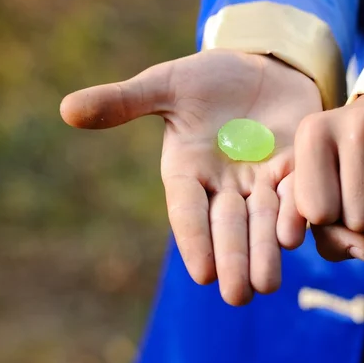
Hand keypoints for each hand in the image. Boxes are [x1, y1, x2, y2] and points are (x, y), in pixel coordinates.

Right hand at [60, 50, 321, 305]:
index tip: (201, 273)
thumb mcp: (167, 84)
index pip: (187, 210)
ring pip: (262, 220)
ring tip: (266, 283)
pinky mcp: (295, 167)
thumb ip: (125, 101)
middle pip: (227, 227)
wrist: (260, 67)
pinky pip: (295, 194)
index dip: (194, 239)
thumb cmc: (208, 77)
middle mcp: (224, 184)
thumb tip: (67, 110)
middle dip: (232, 259)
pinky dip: (295, 214)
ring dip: (264, 251)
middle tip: (238, 295)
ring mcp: (261, 179)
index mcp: (189, 170)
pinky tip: (296, 234)